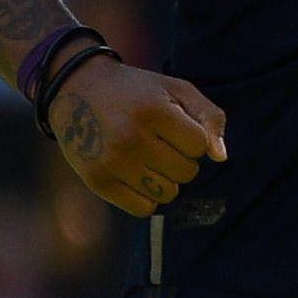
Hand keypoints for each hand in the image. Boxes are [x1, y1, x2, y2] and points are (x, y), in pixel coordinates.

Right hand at [46, 55, 227, 217]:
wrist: (77, 89)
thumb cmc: (137, 90)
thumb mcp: (176, 89)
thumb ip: (209, 117)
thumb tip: (220, 157)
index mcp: (154, 111)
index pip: (199, 146)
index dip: (195, 139)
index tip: (178, 128)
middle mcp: (131, 138)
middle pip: (186, 172)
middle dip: (183, 160)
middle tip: (163, 143)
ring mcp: (112, 162)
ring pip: (167, 193)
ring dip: (167, 180)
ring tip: (151, 159)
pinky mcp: (97, 181)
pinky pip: (142, 209)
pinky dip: (148, 197)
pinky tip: (139, 176)